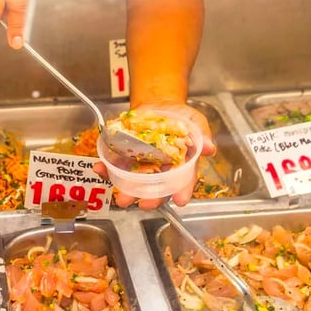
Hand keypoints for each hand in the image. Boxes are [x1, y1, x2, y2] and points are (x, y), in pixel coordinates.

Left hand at [93, 102, 215, 209]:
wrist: (160, 106)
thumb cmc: (181, 118)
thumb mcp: (195, 121)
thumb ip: (202, 135)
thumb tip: (210, 148)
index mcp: (181, 165)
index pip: (184, 181)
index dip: (183, 191)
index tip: (181, 200)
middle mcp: (162, 170)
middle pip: (158, 189)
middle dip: (151, 199)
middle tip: (144, 204)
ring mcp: (143, 166)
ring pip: (135, 183)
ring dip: (126, 191)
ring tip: (121, 198)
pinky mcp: (127, 158)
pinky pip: (116, 167)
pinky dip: (106, 169)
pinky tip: (100, 169)